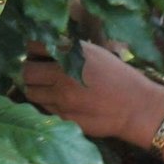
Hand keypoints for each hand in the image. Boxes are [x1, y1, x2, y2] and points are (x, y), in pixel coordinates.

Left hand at [22, 41, 163, 143]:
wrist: (136, 106)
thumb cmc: (119, 76)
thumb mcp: (95, 53)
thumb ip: (70, 50)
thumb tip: (47, 48)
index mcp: (71, 54)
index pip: (34, 46)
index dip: (33, 49)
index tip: (36, 52)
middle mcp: (61, 75)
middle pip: (27, 71)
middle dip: (29, 70)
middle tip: (38, 71)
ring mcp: (60, 98)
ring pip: (30, 92)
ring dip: (35, 88)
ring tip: (46, 88)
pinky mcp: (63, 117)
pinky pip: (44, 108)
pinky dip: (47, 103)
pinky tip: (60, 101)